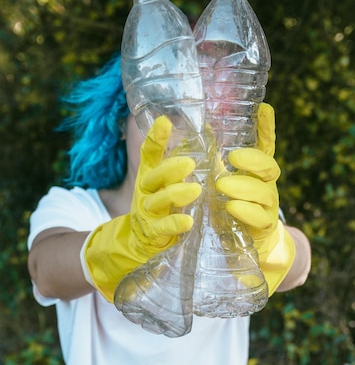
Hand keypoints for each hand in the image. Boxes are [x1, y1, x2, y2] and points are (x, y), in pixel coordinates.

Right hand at [81, 116, 201, 301]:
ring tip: (195, 191)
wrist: (135, 242)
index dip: (155, 138)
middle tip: (189, 163)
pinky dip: (174, 224)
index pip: (149, 154)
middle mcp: (145, 192)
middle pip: (153, 177)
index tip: (164, 122)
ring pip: (158, 201)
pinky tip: (187, 221)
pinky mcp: (151, 233)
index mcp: (149, 177)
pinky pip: (162, 228)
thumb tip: (208, 140)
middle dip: (170, 169)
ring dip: (175, 195)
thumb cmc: (159, 209)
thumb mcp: (165, 187)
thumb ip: (180, 170)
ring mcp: (146, 213)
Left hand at [215, 102, 294, 294]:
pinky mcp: (264, 228)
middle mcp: (267, 186)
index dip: (266, 128)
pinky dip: (245, 211)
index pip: (266, 146)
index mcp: (257, 172)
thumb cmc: (231, 208)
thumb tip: (204, 130)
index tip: (264, 108)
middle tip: (232, 157)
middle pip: (269, 167)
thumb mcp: (222, 182)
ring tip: (222, 185)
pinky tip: (231, 207)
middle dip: (253, 160)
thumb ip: (216, 161)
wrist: (248, 245)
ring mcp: (268, 207)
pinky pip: (260, 218)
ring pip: (264, 192)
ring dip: (243, 186)